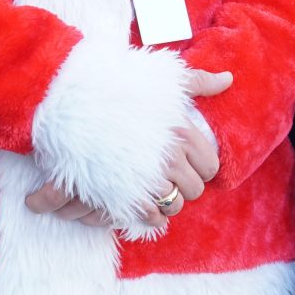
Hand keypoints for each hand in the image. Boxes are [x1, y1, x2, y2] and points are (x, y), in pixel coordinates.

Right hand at [25, 66, 231, 230]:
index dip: (199, 167)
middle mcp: (170, 156)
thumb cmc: (113, 86)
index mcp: (181, 131)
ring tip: (150, 192)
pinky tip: (137, 203)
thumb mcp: (158, 78)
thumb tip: (227, 79)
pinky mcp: (127, 196)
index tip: (183, 163)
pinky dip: (147, 214)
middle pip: (194, 189)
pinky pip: (151, 216)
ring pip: (174, 206)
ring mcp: (149, 178)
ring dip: (165, 202)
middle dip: (182, 186)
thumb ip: (195, 80)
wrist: (67, 102)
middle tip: (164, 178)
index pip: (209, 165)